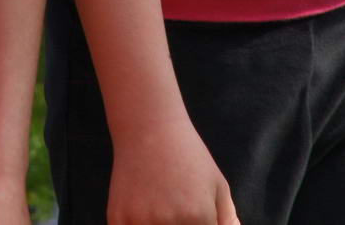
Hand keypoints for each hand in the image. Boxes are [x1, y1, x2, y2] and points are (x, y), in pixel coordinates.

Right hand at [106, 122, 238, 224]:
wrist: (148, 129)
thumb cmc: (189, 156)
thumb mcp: (218, 185)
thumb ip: (227, 219)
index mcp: (198, 217)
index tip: (196, 220)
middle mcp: (169, 223)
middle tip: (177, 212)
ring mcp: (140, 221)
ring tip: (162, 209)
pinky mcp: (117, 218)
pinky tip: (143, 213)